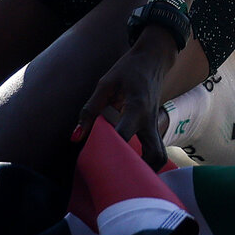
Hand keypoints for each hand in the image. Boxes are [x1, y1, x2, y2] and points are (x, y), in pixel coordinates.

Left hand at [75, 30, 177, 164]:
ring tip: (124, 175)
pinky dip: (146, 160)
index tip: (95, 161)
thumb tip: (76, 136)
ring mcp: (155, 124)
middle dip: (138, 170)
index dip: (110, 150)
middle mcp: (149, 120)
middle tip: (116, 177)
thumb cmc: (128, 68)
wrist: (154, 58)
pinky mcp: (154, 126)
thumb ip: (91, 109)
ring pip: (159, 155)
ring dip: (145, 169)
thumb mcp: (106, 83)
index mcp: (136, 107)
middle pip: (153, 154)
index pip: (124, 135)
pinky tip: (130, 164)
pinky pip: (155, 149)